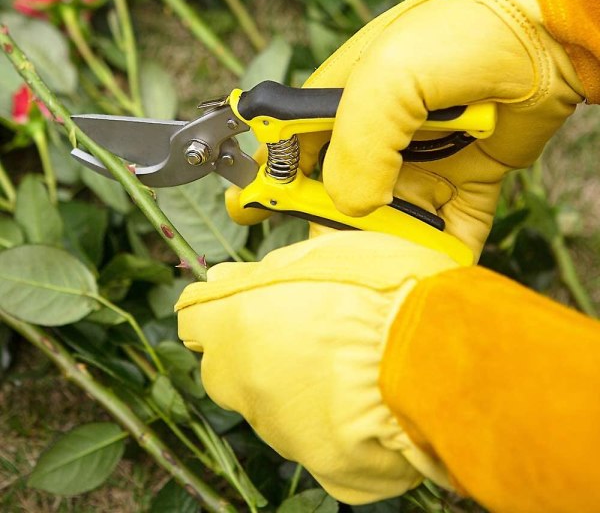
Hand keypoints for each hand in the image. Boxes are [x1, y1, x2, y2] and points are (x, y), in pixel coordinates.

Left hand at [177, 231, 458, 503]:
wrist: (444, 355)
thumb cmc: (386, 289)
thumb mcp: (324, 254)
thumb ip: (264, 270)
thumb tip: (218, 280)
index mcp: (237, 321)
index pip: (195, 319)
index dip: (218, 309)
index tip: (240, 305)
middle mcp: (244, 380)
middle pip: (227, 367)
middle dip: (253, 349)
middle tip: (308, 329)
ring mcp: (279, 428)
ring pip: (270, 403)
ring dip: (293, 383)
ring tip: (348, 361)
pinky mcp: (320, 464)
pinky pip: (312, 438)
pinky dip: (327, 419)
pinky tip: (362, 398)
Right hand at [226, 0, 583, 257]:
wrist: (551, 33)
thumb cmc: (462, 34)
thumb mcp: (387, 78)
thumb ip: (356, 147)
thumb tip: (357, 207)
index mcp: (338, 106)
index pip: (288, 153)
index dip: (272, 185)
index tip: (256, 216)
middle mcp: (375, 140)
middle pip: (334, 199)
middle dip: (331, 229)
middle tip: (336, 256)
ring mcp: (419, 165)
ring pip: (388, 224)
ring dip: (387, 249)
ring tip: (390, 267)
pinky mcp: (462, 185)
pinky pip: (444, 232)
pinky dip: (438, 254)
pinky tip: (433, 268)